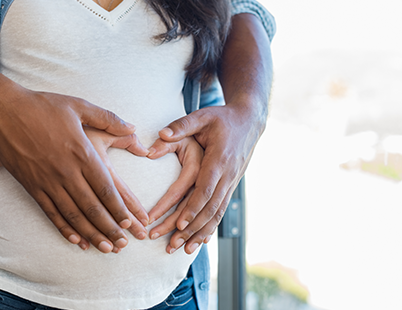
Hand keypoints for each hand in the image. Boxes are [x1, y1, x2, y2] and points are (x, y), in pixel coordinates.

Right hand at [0, 88, 149, 253]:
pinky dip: (64, 228)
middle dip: (110, 228)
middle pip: (92, 206)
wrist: (2, 111)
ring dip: (90, 233)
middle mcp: (66, 171)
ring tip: (105, 248)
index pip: (106, 188)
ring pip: (73, 214)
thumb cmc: (43, 107)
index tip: (130, 222)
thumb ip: (109, 119)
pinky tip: (76, 240)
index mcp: (82, 152)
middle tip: (123, 244)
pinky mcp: (32, 186)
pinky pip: (50, 213)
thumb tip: (133, 128)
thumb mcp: (79, 106)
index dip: (119, 208)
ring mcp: (47, 181)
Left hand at [151, 105, 264, 253]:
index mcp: (219, 159)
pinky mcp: (230, 186)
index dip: (193, 208)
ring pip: (217, 214)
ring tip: (183, 250)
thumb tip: (160, 135)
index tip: (179, 224)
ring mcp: (231, 182)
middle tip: (172, 244)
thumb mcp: (202, 116)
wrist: (249, 121)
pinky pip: (221, 211)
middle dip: (191, 229)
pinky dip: (210, 227)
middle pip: (209, 208)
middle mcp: (227, 174)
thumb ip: (181, 126)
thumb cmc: (222, 118)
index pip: (206, 189)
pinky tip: (200, 242)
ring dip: (200, 233)